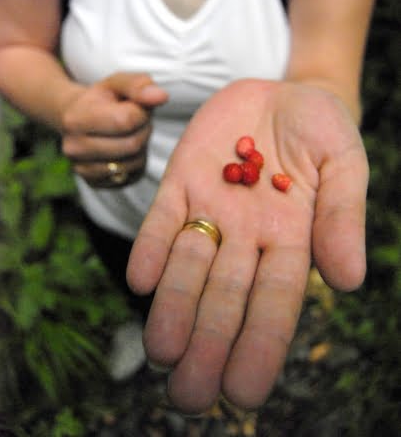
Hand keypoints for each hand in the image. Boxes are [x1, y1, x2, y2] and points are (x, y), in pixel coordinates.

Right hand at [61, 73, 167, 186]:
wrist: (79, 119)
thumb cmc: (103, 99)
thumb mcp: (118, 83)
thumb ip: (139, 85)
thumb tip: (160, 96)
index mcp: (75, 119)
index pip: (125, 120)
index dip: (141, 112)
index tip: (137, 107)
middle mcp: (74, 148)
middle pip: (132, 145)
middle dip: (143, 131)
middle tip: (137, 121)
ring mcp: (82, 169)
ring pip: (133, 163)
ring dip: (141, 148)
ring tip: (130, 133)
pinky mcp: (95, 184)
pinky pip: (131, 177)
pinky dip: (135, 163)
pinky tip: (126, 149)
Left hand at [127, 79, 367, 412]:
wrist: (285, 93)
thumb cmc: (324, 132)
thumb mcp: (344, 164)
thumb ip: (344, 216)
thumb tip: (348, 280)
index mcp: (290, 240)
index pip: (274, 304)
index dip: (259, 347)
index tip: (243, 392)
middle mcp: (246, 236)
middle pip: (224, 298)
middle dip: (207, 344)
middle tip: (187, 397)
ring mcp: (212, 209)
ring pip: (188, 266)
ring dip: (174, 306)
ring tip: (160, 351)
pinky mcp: (182, 180)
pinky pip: (164, 218)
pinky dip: (151, 247)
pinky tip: (141, 280)